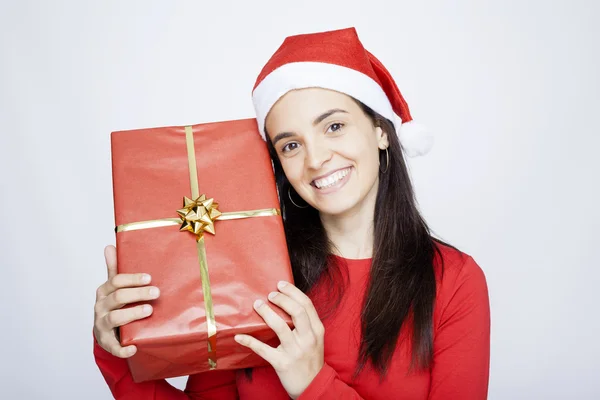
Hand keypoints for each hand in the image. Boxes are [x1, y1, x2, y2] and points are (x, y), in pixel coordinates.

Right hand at [93, 245, 159, 357]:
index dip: (132, 279)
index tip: (149, 277)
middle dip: (138, 294)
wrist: (106, 331)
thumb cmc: (115, 305)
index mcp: (104, 291)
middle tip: (156, 292)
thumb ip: (114, 269)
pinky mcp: (106, 342)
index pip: (116, 281)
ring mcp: (101, 325)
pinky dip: (123, 348)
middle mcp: (101, 307)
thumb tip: (109, 246)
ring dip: (132, 314)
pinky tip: (134, 348)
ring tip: (149, 310)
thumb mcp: (114, 287)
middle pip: (118, 297)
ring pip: (115, 318)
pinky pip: (113, 346)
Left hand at [234, 281, 324, 398]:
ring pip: (280, 326)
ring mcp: (295, 351)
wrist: (312, 386)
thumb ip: (305, 322)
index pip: (306, 304)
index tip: (280, 284)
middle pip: (296, 311)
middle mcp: (308, 338)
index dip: (292, 291)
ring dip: (266, 313)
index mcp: (317, 330)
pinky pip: (263, 349)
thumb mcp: (315, 338)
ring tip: (257, 305)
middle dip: (281, 299)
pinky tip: (239, 336)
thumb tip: (287, 301)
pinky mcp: (282, 363)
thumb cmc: (310, 358)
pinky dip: (249, 341)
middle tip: (270, 294)